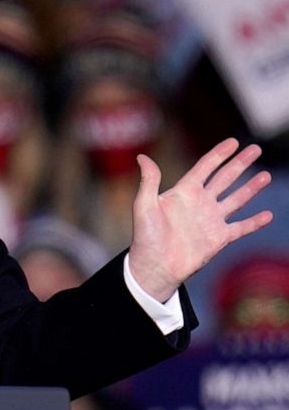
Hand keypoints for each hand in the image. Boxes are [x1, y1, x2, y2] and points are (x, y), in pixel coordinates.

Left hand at [129, 138, 273, 301]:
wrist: (155, 266)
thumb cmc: (145, 236)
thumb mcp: (144, 205)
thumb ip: (149, 180)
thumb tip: (142, 156)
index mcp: (183, 192)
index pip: (205, 168)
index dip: (219, 155)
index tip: (234, 142)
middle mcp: (200, 203)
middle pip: (225, 178)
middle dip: (240, 164)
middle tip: (256, 148)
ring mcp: (211, 220)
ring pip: (237, 199)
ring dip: (251, 188)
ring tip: (265, 175)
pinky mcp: (219, 238)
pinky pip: (241, 227)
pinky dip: (255, 222)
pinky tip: (267, 215)